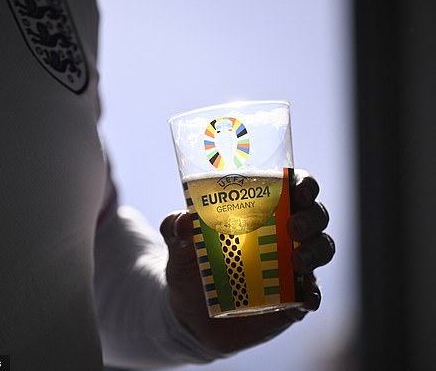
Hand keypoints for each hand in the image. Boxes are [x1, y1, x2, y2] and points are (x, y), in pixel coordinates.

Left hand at [160, 170, 334, 353]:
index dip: (303, 184)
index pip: (292, 188)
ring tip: (297, 261)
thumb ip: (176, 230)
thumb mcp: (179, 246)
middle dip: (311, 217)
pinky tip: (306, 298)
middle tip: (293, 226)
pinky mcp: (292, 298)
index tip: (298, 187)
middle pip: (315, 215)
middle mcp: (284, 234)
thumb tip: (183, 221)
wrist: (189, 314)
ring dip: (315, 251)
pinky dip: (313, 294)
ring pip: (321, 250)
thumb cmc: (190, 267)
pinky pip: (312, 294)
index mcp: (262, 211)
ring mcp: (291, 267)